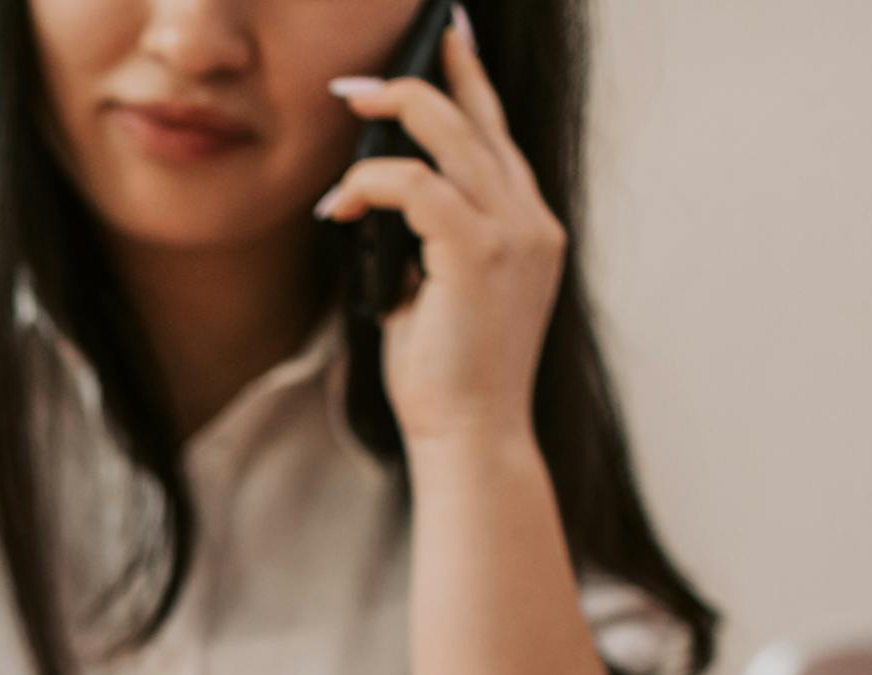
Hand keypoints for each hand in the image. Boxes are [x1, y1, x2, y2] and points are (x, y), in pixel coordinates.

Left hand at [314, 5, 565, 448]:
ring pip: (450, 136)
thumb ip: (423, 242)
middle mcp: (531, 221)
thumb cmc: (447, 377)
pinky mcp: (479, 253)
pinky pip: (416, 186)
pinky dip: (370, 185)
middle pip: (478, 118)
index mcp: (528, 228)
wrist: (472, 436)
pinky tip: (339, 205)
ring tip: (345, 111)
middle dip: (420, 81)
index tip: (444, 41)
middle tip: (360, 81)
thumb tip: (377, 204)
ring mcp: (513, 233)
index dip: (469, 82)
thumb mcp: (435, 293)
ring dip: (390, 115)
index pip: (499, 136)